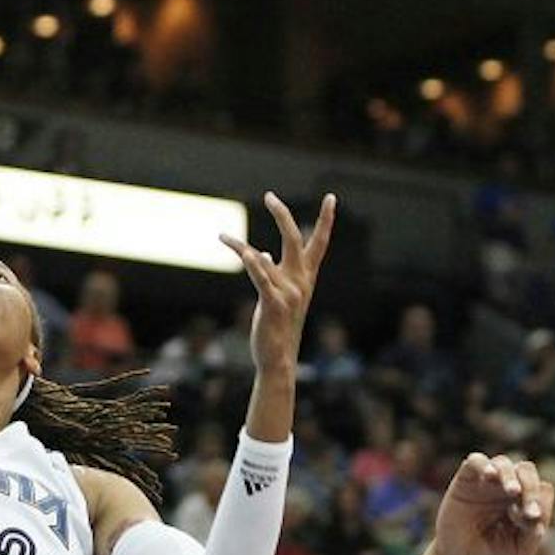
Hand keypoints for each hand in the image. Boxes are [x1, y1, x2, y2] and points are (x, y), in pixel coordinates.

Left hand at [224, 192, 335, 369]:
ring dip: (240, 246)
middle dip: (282, 215)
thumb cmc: (277, 327)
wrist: (278, 358)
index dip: (326, 220)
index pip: (320, 243)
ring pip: (264, 258)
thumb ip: (272, 272)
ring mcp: (288, 293)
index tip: (331, 198)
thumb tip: (262, 253)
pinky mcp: (273, 304)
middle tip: (269, 196)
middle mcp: (300, 282)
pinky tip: (245, 251)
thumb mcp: (278, 296)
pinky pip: (262, 278)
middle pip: (295, 239)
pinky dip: (253, 264)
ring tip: (223, 237)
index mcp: (305, 278)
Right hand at [431, 453, 554, 554]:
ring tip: (513, 491)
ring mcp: (486, 482)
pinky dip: (484, 465)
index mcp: (525, 499)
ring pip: (503, 463)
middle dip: (531, 487)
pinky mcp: (465, 480)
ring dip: (511, 476)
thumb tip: (538, 513)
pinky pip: (476, 461)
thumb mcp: (521, 549)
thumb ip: (534, 532)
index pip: (541, 488)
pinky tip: (490, 475)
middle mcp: (507, 486)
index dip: (539, 501)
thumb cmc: (494, 554)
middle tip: (529, 509)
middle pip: (526, 470)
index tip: (531, 520)